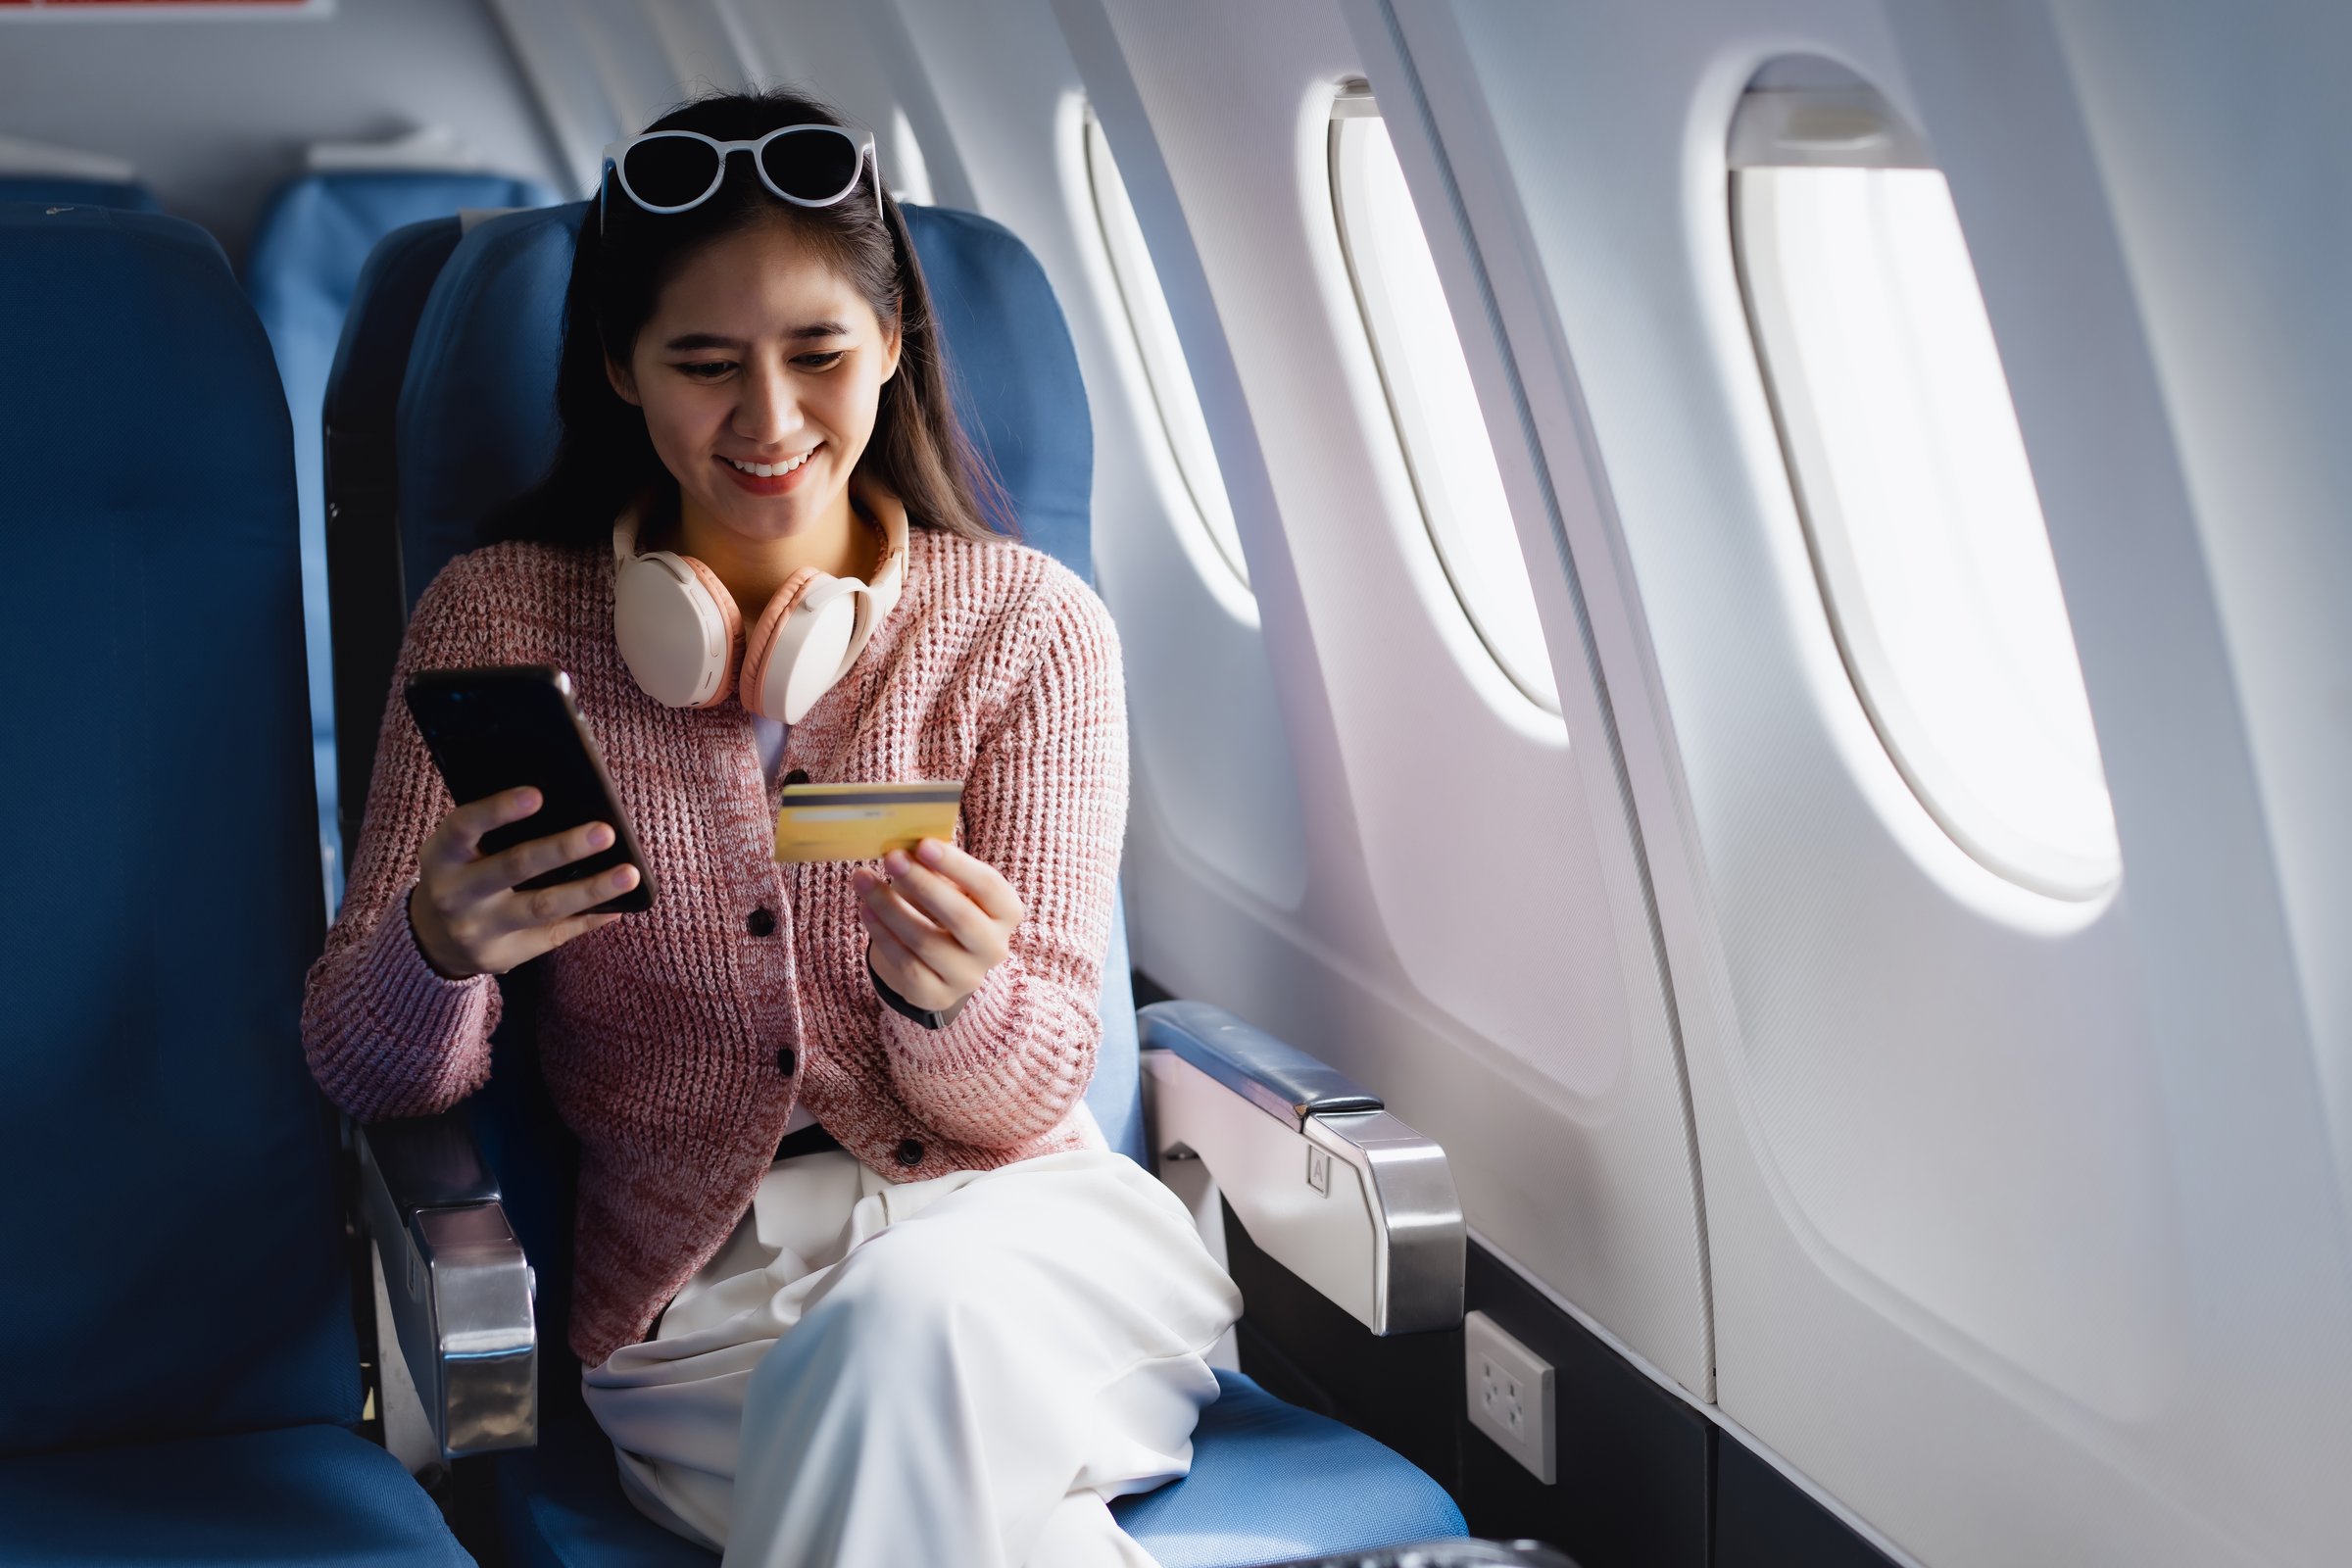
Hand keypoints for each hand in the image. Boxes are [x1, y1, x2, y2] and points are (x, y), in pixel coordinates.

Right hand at [407, 787, 639, 978]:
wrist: (433, 940)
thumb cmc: (462, 875)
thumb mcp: (459, 851)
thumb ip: (494, 831)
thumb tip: (571, 803)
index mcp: (441, 855)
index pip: (464, 826)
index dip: (498, 810)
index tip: (538, 794)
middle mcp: (454, 893)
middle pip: (513, 866)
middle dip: (561, 849)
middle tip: (605, 833)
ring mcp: (478, 929)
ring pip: (541, 907)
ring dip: (590, 889)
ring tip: (628, 874)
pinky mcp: (504, 955)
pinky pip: (555, 934)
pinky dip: (591, 917)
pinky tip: (620, 905)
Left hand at [852, 838, 1024, 1014]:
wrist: (936, 959)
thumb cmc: (943, 907)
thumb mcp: (948, 884)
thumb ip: (934, 867)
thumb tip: (905, 845)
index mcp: (1007, 913)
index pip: (989, 887)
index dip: (956, 865)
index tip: (923, 844)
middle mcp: (995, 948)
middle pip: (961, 917)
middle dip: (922, 884)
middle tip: (891, 858)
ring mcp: (967, 977)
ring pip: (926, 942)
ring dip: (890, 907)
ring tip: (863, 880)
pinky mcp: (937, 995)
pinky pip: (906, 965)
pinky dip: (882, 935)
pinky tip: (866, 909)